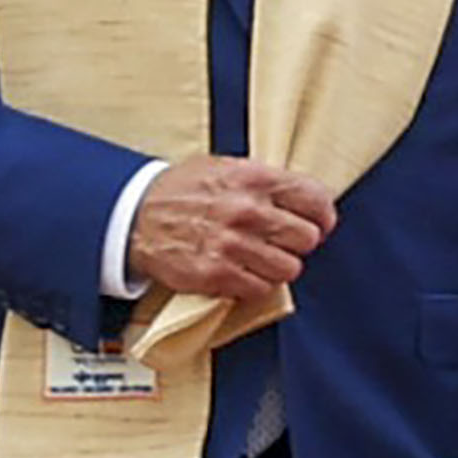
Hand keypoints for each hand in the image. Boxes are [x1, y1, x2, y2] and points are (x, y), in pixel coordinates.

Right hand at [128, 155, 336, 309]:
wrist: (134, 216)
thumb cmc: (180, 192)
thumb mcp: (224, 168)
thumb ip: (265, 181)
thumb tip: (305, 198)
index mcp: (252, 178)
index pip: (314, 198)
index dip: (323, 215)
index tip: (320, 223)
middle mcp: (246, 210)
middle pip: (307, 238)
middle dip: (298, 243)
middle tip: (282, 242)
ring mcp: (232, 244)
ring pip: (289, 268)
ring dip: (278, 267)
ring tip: (259, 258)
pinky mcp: (217, 274)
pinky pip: (261, 288)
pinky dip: (255, 284)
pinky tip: (241, 271)